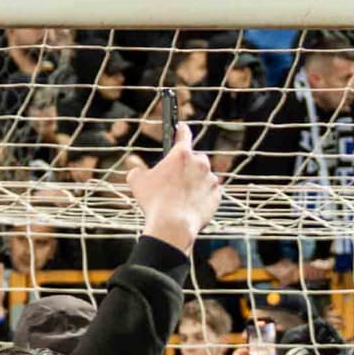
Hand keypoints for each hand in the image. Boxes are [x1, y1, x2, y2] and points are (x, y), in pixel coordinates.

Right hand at [125, 124, 222, 250]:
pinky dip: (202, 197)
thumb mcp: (137, 182)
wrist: (173, 227)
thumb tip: (136, 171)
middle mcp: (200, 163)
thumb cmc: (155, 202)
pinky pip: (209, 193)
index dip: (181, 129)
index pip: (184, 134)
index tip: (181, 127)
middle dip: (187, 166)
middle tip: (175, 179)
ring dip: (195, 182)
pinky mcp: (217, 196)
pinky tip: (190, 206)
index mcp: (181, 154)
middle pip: (196, 158)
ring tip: (181, 197)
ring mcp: (211, 180)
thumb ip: (137, 171)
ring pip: (203, 177)